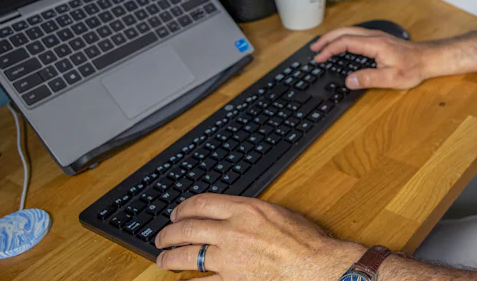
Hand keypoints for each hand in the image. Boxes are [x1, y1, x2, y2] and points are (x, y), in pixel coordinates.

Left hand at [155, 194, 363, 280]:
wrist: (314, 264)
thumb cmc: (303, 239)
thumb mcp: (275, 212)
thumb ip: (249, 212)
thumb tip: (231, 214)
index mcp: (244, 209)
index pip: (201, 203)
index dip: (183, 208)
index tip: (176, 213)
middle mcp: (231, 231)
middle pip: (187, 229)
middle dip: (168, 233)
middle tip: (162, 237)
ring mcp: (229, 258)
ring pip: (187, 256)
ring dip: (169, 258)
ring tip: (163, 260)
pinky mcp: (231, 280)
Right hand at [310, 26, 434, 89]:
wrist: (428, 59)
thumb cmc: (413, 68)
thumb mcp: (391, 78)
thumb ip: (369, 79)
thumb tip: (349, 81)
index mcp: (374, 44)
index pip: (345, 42)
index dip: (329, 49)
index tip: (319, 58)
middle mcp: (374, 36)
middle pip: (344, 31)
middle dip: (326, 39)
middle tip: (314, 49)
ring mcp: (376, 36)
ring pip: (349, 31)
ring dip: (334, 37)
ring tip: (322, 46)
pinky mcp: (378, 39)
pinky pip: (355, 34)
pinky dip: (343, 38)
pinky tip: (340, 46)